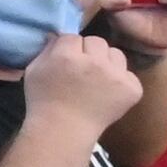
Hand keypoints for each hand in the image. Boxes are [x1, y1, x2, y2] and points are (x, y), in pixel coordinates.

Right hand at [24, 31, 142, 130]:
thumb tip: (58, 35)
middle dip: (88, 52)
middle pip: (97, 41)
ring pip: (116, 54)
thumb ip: (46, 49)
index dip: (67, 49)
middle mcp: (95, 62)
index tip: (64, 62)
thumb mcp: (33, 71)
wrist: (64, 131)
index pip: (72, 37)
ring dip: (106, 62)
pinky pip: (128, 74)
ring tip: (97, 80)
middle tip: (81, 70)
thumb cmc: (43, 101)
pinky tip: (107, 93)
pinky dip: (119, 82)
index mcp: (67, 56)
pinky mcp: (133, 88)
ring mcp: (117, 76)